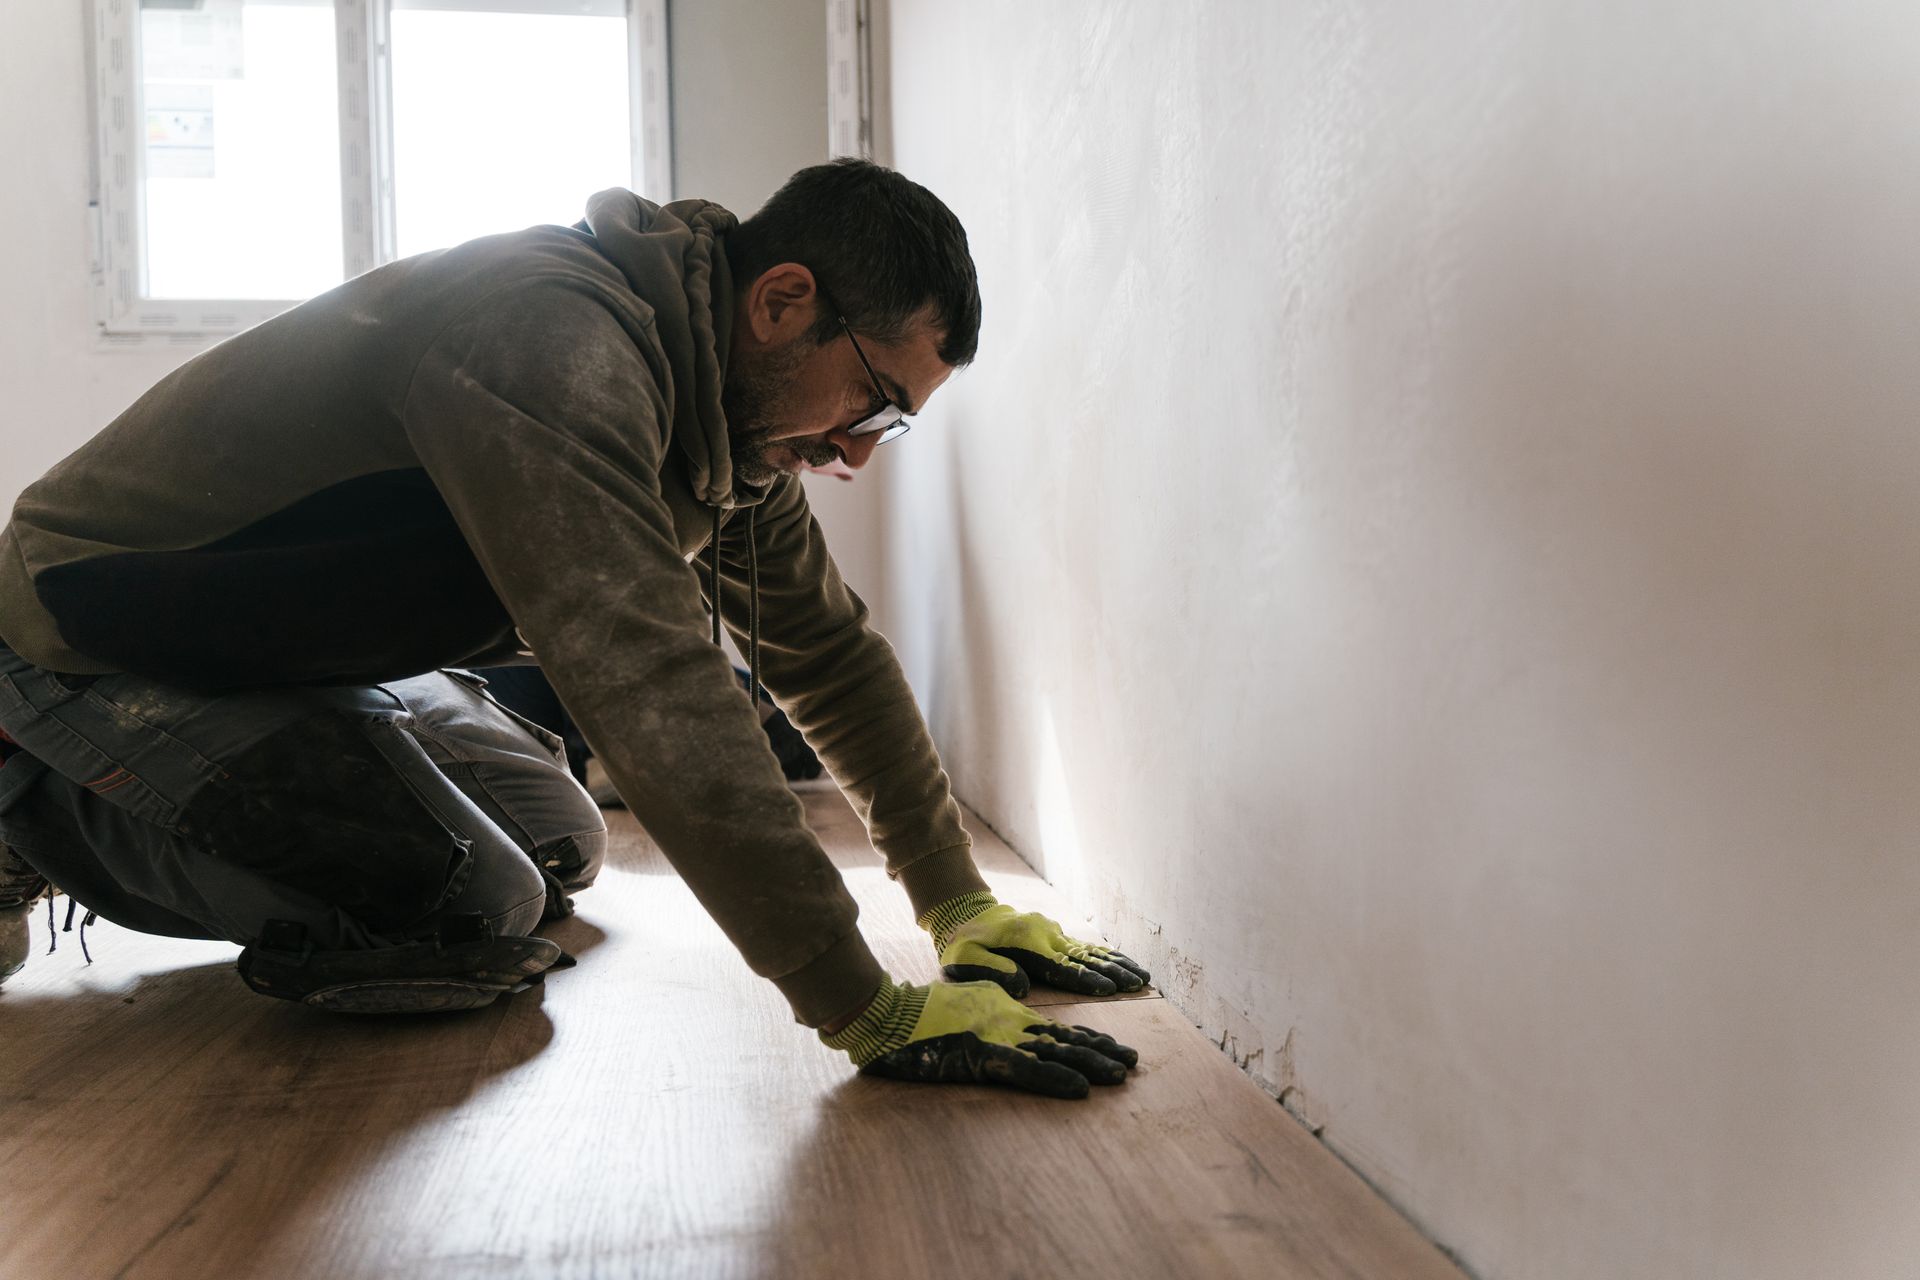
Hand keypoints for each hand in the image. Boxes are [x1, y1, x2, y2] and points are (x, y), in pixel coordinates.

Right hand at [821, 976, 1138, 1098]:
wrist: (888, 1015)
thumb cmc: (920, 1013)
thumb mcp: (965, 1005)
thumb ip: (992, 1011)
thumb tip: (1014, 1012)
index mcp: (1004, 1011)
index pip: (1054, 1028)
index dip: (1088, 1040)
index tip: (1115, 1050)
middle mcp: (1008, 1021)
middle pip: (1064, 1038)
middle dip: (1101, 1051)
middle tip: (1133, 1064)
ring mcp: (997, 1037)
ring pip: (1054, 1052)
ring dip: (1090, 1064)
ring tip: (1121, 1074)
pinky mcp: (981, 1055)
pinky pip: (1026, 1070)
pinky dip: (1055, 1079)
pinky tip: (1080, 1089)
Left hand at [923, 893, 1151, 997]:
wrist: (965, 913)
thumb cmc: (962, 944)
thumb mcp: (963, 958)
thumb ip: (991, 969)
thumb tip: (1024, 984)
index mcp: (1026, 942)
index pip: (1061, 965)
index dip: (1085, 978)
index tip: (1109, 989)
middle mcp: (1046, 934)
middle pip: (1084, 957)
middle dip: (1113, 972)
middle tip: (1139, 984)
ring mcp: (1053, 932)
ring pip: (1090, 950)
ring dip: (1117, 964)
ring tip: (1143, 976)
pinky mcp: (1055, 935)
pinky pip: (1085, 946)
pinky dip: (1108, 955)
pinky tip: (1124, 964)